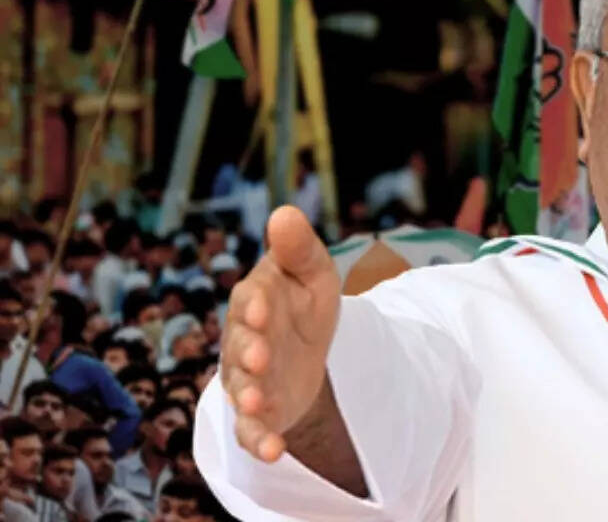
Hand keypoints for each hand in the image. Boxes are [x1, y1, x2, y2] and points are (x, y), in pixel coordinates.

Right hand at [221, 206, 340, 462]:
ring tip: (258, 404)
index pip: (250, 299)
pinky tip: (273, 450)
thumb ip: (299, 249)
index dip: (255, 304)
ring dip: (248, 397)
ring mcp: (248, 379)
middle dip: (249, 349)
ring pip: (241, 389)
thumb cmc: (302, 302)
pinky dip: (259, 440)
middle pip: (241, 345)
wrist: (304, 350)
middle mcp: (243, 341)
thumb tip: (285, 212)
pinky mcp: (259, 412)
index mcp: (256, 301)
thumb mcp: (313, 274)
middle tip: (260, 354)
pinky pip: (252, 429)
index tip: (263, 306)